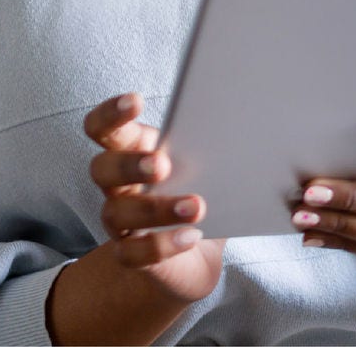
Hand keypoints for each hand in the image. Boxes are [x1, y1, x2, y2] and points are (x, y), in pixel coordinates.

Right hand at [46, 93, 223, 344]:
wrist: (199, 254)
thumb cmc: (201, 194)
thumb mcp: (209, 165)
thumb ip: (218, 145)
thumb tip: (253, 128)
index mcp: (131, 151)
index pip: (103, 128)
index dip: (111, 114)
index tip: (135, 101)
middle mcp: (117, 185)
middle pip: (102, 168)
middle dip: (129, 164)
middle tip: (162, 164)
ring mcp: (119, 222)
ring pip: (117, 212)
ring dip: (155, 207)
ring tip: (195, 206)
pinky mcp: (130, 255)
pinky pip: (132, 253)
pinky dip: (161, 245)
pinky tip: (192, 237)